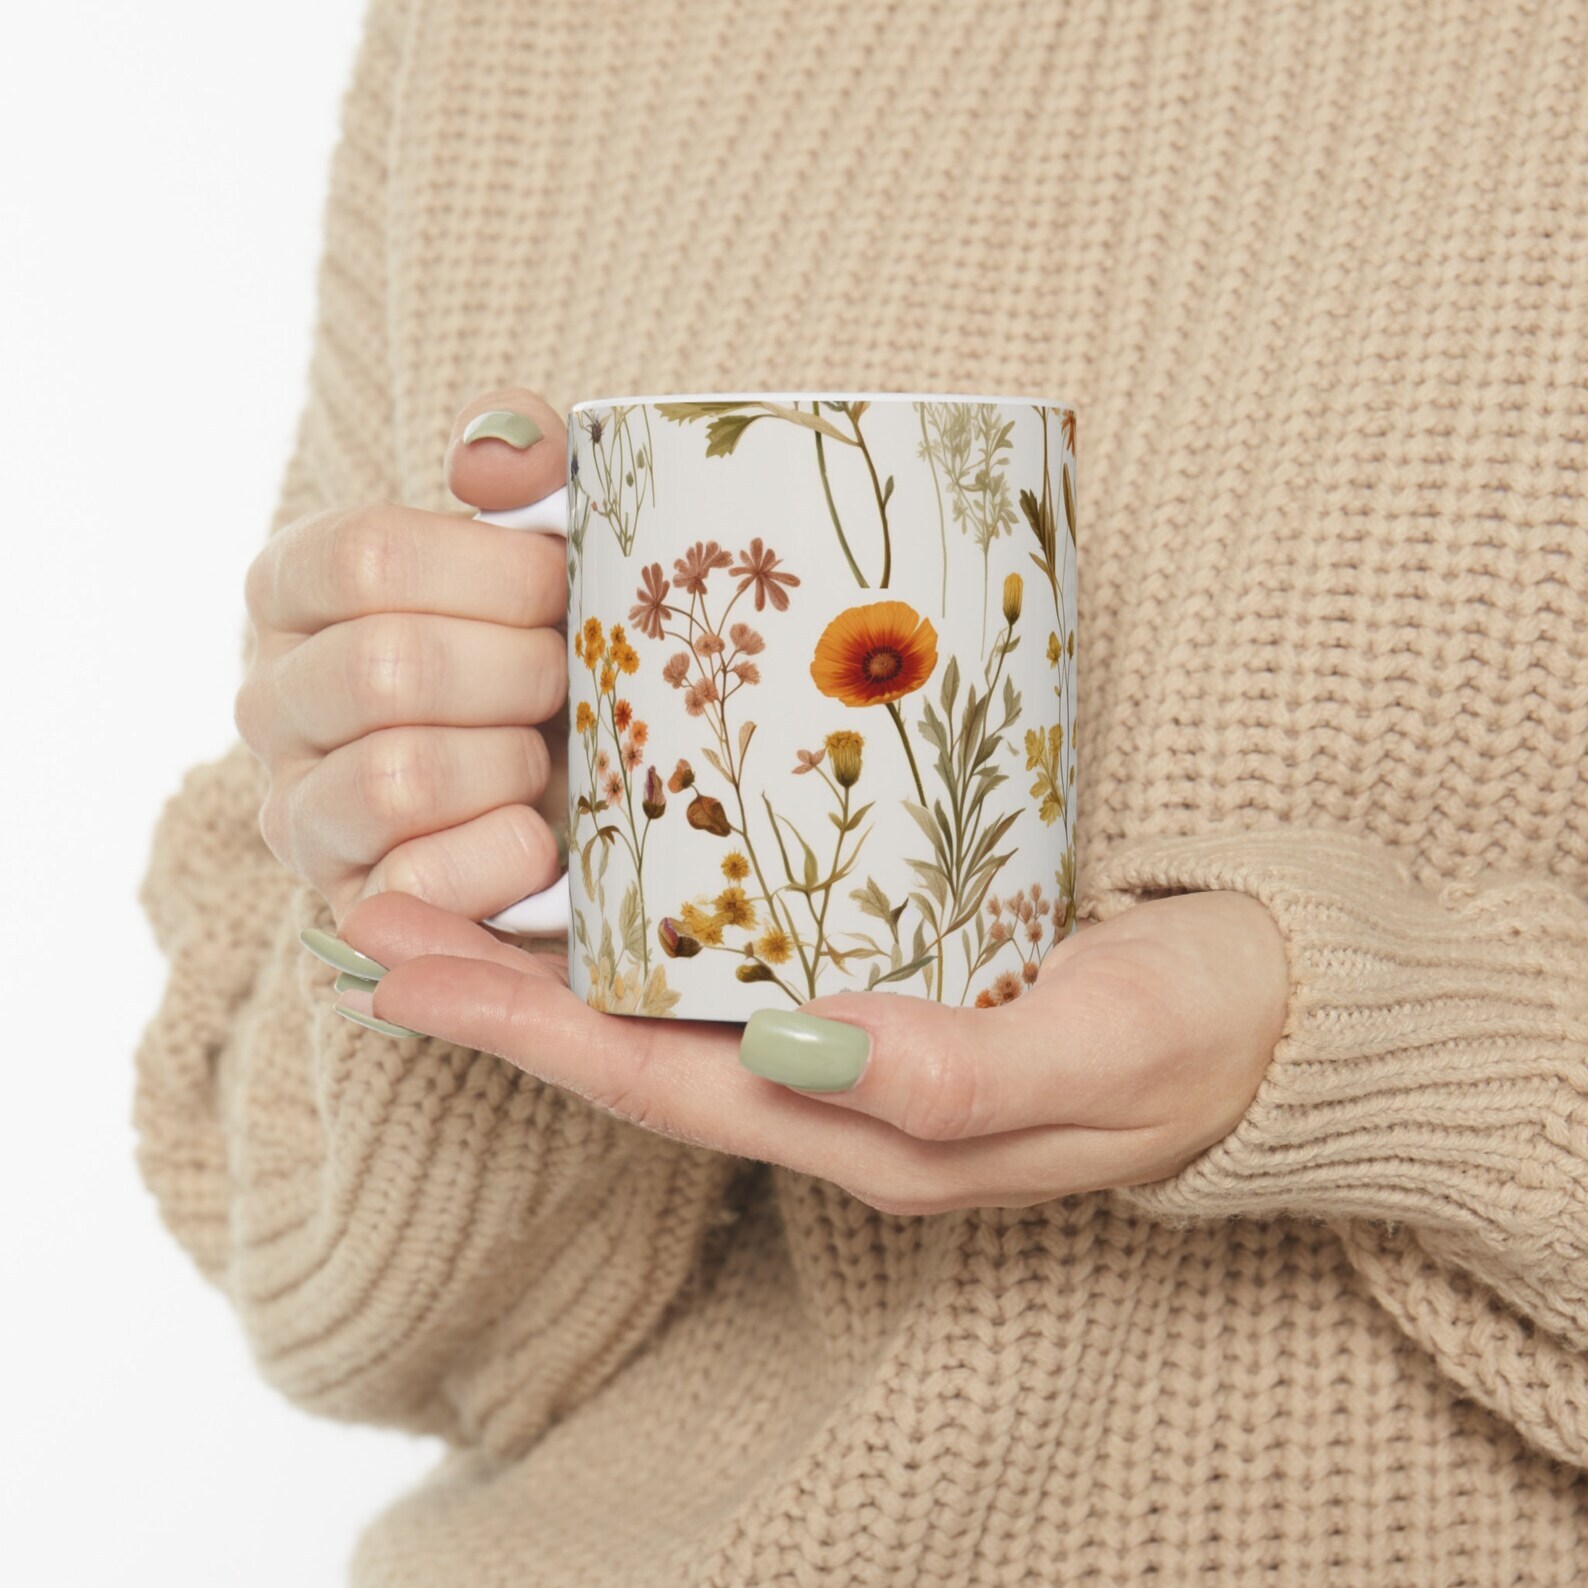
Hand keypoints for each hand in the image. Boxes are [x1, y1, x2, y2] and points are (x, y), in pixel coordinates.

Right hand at [236, 388, 569, 928]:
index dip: (496, 574)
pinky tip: (541, 835)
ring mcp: (298, 811)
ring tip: (548, 758)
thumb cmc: (550, 646)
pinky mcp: (349, 904)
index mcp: (296, 588)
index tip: (563, 588)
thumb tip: (489, 458)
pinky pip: (419, 883)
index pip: (366, 557)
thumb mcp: (545, 541)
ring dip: (512, 764)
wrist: (577, 787)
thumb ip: (524, 464)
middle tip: (570, 679)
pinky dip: (506, 855)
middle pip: (388, 669)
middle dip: (521, 674)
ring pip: (398, 777)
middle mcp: (270, 698)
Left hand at [329, 887, 1289, 1214]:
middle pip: (632, 1046)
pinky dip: (652, 921)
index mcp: (867, 1128)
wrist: (1282, 1014)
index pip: (656, 1083)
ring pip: (672, 1005)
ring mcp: (857, 1037)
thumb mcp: (1098, 1052)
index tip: (400, 968)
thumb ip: (956, 1071)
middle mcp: (837, 1091)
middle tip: (375, 914)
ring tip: (451, 885)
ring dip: (555, 955)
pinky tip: (613, 868)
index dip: (521, 1030)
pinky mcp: (891, 975)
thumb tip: (803, 1047)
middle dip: (497, 992)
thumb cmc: (1199, 1033)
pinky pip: (741, 959)